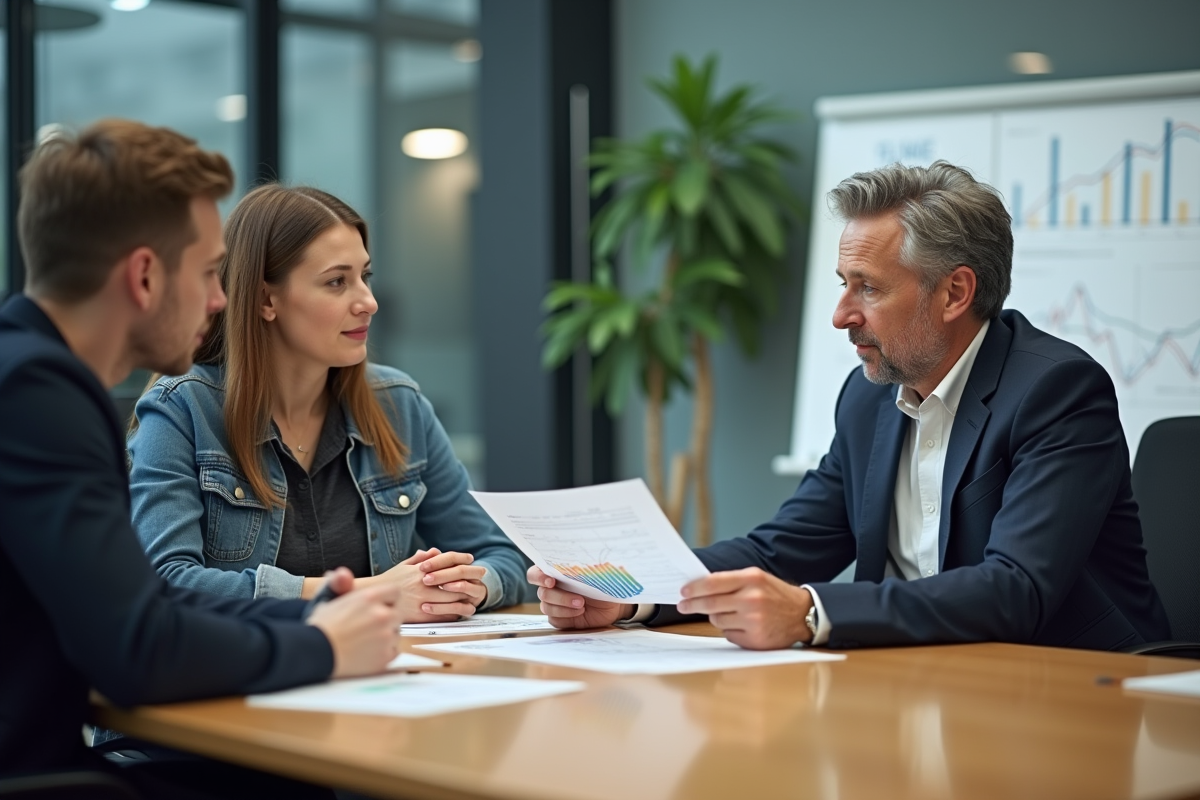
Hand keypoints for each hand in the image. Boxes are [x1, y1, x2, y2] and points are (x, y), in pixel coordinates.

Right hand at [306, 568, 402, 677]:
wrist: (314, 655)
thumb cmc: (319, 628)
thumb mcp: (327, 598)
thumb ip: (339, 583)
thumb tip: (344, 574)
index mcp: (370, 597)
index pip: (394, 592)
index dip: (386, 599)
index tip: (377, 606)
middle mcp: (382, 614)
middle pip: (397, 614)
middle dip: (386, 619)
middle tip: (367, 627)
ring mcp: (386, 636)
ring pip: (396, 633)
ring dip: (385, 636)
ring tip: (363, 640)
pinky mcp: (386, 655)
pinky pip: (393, 651)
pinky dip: (383, 653)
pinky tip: (366, 652)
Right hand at [362, 548, 478, 622]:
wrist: (373, 599)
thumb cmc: (389, 582)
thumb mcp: (404, 566)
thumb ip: (421, 559)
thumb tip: (436, 551)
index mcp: (422, 569)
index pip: (447, 559)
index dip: (461, 559)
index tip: (471, 560)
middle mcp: (424, 583)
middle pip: (455, 580)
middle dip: (470, 580)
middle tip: (480, 581)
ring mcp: (424, 600)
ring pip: (453, 599)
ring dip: (465, 600)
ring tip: (473, 602)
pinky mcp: (422, 615)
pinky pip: (444, 615)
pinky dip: (455, 614)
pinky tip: (460, 613)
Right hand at [527, 565, 631, 629]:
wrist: (613, 602)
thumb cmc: (602, 581)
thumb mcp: (593, 572)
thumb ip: (580, 567)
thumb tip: (575, 559)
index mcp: (554, 572)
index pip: (535, 574)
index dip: (538, 577)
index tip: (551, 581)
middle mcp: (551, 588)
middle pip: (542, 593)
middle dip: (559, 596)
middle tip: (579, 599)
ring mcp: (555, 604)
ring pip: (546, 607)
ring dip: (564, 607)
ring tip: (582, 605)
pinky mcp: (560, 618)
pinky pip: (554, 619)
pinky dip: (567, 616)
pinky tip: (580, 612)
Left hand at [677, 567, 812, 649]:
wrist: (803, 614)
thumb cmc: (775, 594)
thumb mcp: (757, 578)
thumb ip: (731, 581)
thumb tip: (699, 587)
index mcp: (751, 579)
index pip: (713, 583)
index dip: (694, 588)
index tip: (683, 592)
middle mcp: (752, 599)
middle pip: (710, 604)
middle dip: (693, 605)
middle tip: (683, 605)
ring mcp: (754, 621)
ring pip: (717, 621)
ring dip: (717, 617)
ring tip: (731, 613)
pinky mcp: (755, 640)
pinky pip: (728, 635)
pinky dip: (730, 630)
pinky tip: (743, 625)